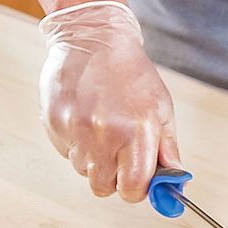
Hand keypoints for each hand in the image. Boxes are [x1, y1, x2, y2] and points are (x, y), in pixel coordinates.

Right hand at [39, 1, 180, 201]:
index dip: (136, 189)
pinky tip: (84, 118)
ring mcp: (75, 129)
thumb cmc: (131, 74)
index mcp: (137, 133)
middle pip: (104, 187)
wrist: (93, 38)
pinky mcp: (54, 123)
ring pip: (83, 170)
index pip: (133, 189)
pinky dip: (75, 143)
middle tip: (119, 154)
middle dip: (113, 178)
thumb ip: (167, 151)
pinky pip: (66, 152)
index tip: (137, 180)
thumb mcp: (161, 110)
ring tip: (101, 127)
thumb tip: (173, 184)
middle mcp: (104, 135)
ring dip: (93, 158)